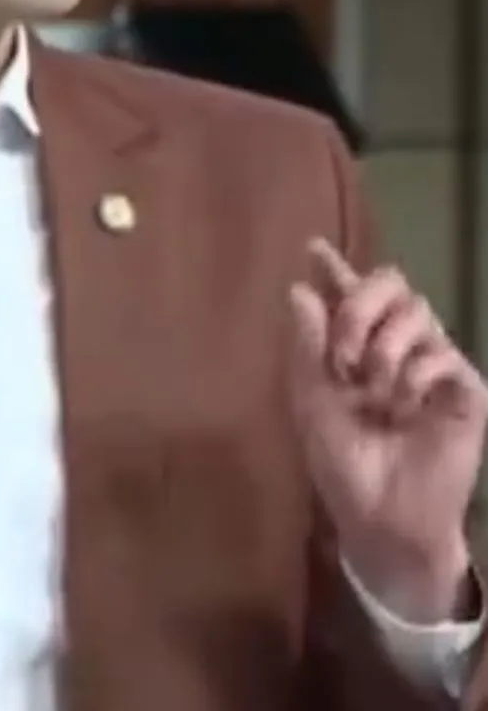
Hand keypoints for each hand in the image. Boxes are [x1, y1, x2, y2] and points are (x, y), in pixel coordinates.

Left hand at [290, 239, 487, 622]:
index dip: (334, 270)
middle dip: (361, 306)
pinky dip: (412, 377)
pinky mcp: (464, 391)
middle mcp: (396, 350)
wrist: (381, 515)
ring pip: (417, 313)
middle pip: (391, 286)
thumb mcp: (313, 404)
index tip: (312, 247)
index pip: (348, 298)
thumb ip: (308, 349)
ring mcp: (433, 367)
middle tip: (343, 354)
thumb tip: (299, 291)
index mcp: (355, 352)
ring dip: (383, 347)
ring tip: (372, 391)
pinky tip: (403, 407)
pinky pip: (441, 355)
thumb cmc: (345, 465)